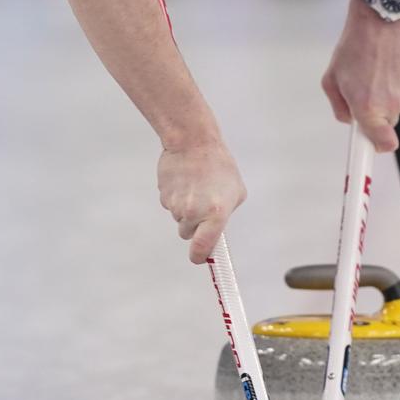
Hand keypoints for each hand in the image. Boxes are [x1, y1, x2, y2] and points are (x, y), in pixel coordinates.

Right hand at [157, 140, 245, 263]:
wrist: (192, 142)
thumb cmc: (219, 165)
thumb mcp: (236, 191)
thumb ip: (225, 214)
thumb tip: (216, 228)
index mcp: (215, 214)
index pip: (203, 248)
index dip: (200, 256)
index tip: (200, 257)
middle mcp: (194, 213)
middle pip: (187, 234)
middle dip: (193, 225)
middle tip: (202, 205)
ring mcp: (176, 205)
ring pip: (179, 218)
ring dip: (185, 209)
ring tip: (194, 187)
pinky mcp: (164, 196)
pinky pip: (170, 205)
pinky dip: (176, 197)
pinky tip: (184, 181)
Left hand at [321, 0, 399, 152]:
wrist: (381, 17)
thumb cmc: (353, 47)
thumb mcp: (332, 78)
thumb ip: (339, 107)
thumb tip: (349, 121)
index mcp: (368, 108)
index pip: (382, 145)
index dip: (376, 151)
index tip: (370, 163)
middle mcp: (391, 105)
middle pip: (386, 124)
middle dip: (376, 114)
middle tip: (363, 89)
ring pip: (396, 106)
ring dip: (385, 94)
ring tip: (374, 68)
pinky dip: (397, 82)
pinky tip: (387, 63)